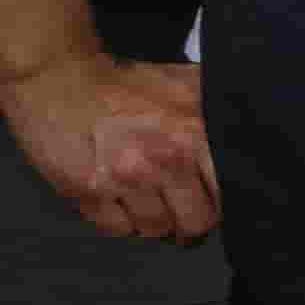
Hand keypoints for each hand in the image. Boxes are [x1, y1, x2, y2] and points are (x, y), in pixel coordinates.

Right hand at [0, 48, 212, 241]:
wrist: (57, 74)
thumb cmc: (123, 82)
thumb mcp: (184, 85)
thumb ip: (216, 114)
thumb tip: (246, 143)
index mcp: (193, 133)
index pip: (227, 194)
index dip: (220, 200)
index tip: (210, 197)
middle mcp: (163, 160)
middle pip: (194, 223)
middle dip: (187, 218)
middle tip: (177, 205)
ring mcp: (124, 179)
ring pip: (155, 230)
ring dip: (152, 219)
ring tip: (143, 196)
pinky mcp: (87, 192)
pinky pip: (117, 230)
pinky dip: (119, 220)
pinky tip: (115, 197)